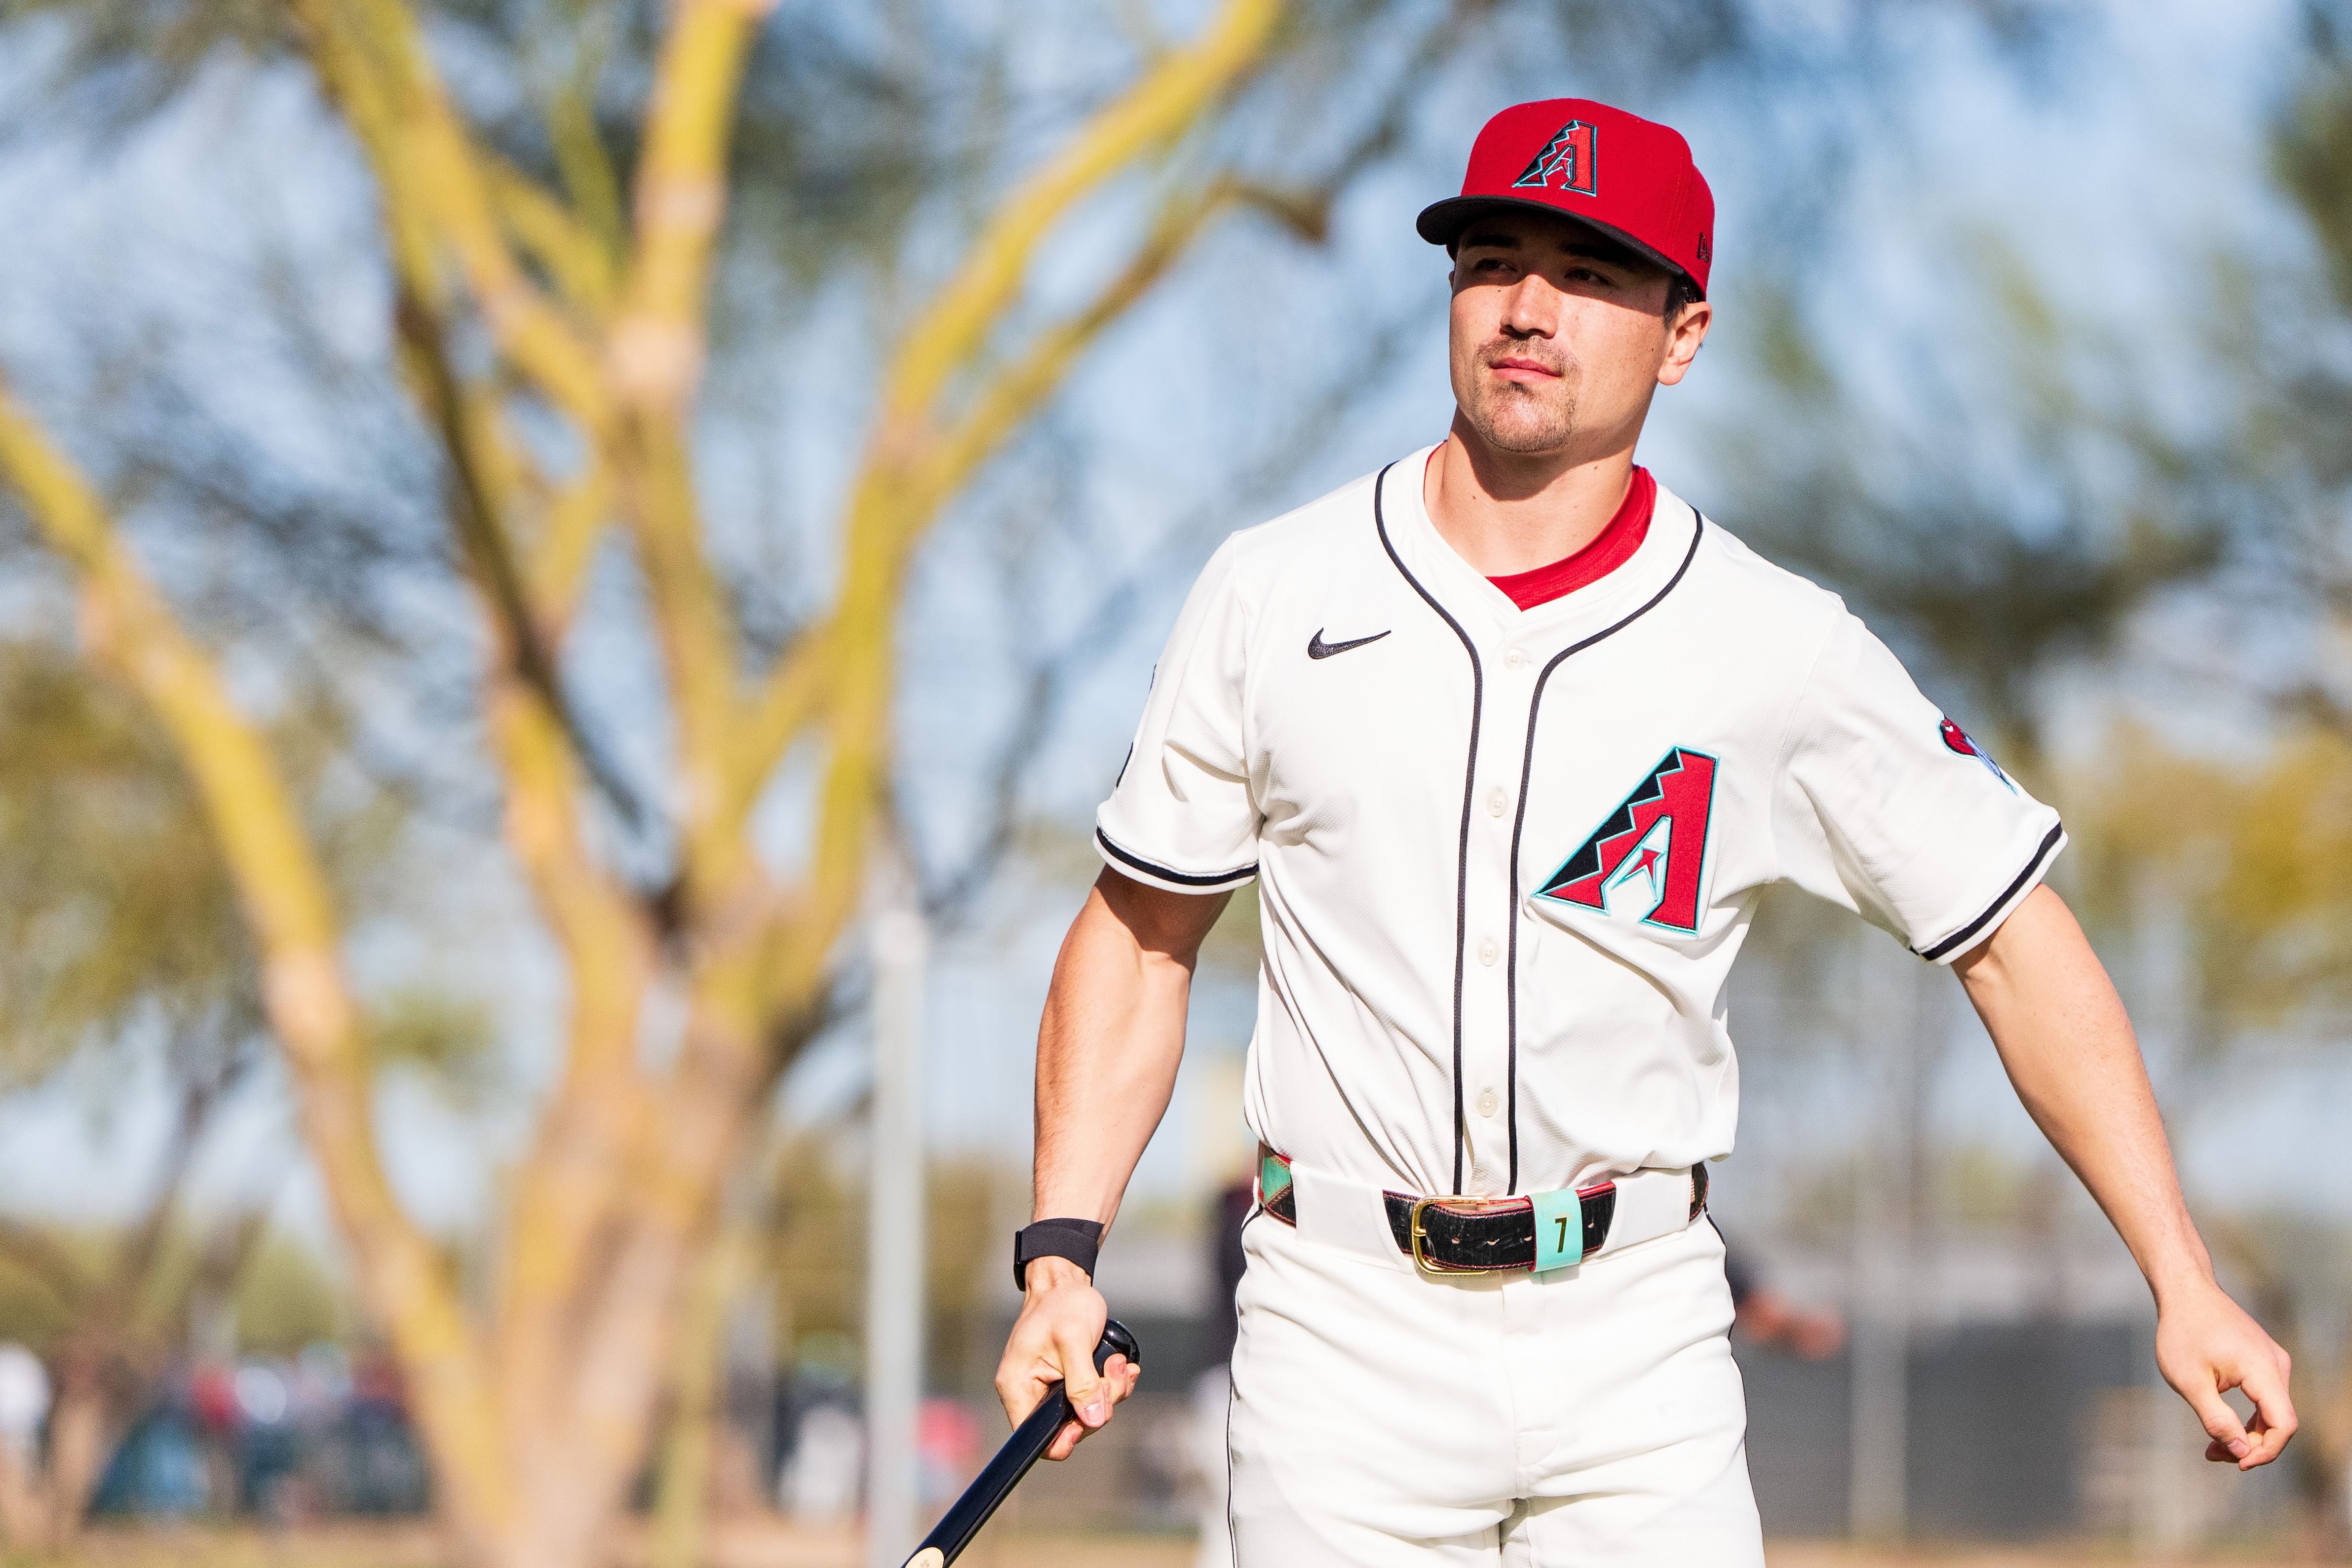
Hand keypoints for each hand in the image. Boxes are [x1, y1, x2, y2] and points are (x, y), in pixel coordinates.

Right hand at [993, 1258, 1139, 1460]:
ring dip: (1110, 1391)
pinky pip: (1094, 1399)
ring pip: (1087, 1414)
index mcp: (1017, 1387)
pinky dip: (1112, 1385)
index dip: (1064, 1438)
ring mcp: (1050, 1389)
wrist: (1066, 1281)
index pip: (1034, 1438)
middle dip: (1098, 1405)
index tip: (1089, 1416)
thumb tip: (1092, 1420)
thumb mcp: (1073, 1339)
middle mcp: (1030, 1394)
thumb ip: (1082, 1382)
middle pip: (1068, 1428)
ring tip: (1116, 1361)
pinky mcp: (1068, 1382)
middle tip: (1111, 1371)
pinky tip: (1119, 1364)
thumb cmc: (1062, 1304)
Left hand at [2154, 1277, 2295, 1469]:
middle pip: (2278, 1421)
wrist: (2185, 1290)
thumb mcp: (2190, 1381)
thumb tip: (2242, 1453)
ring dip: (2247, 1434)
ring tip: (2213, 1447)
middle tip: (2212, 1456)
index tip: (2236, 1464)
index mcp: (2264, 1369)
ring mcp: (2272, 1362)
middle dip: (2250, 1446)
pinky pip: (2263, 1398)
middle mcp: (2277, 1365)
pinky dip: (2246, 1416)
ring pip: (2271, 1411)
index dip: (2266, 1451)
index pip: (2284, 1424)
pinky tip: (2220, 1425)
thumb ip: (2216, 1419)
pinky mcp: (2262, 1361)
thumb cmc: (2182, 1331)